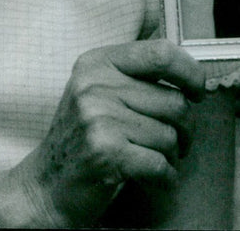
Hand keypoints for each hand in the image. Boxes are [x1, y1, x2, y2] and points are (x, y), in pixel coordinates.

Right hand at [14, 39, 204, 226]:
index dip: (190, 71)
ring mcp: (99, 118)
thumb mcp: (97, 91)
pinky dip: (166, 177)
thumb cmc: (80, 140)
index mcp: (97, 63)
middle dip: (186, 127)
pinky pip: (160, 164)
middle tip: (180, 140)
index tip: (197, 90)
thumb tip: (188, 68)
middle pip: (173, 100)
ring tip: (159, 159)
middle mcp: (95, 85)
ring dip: (173, 154)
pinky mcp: (106, 152)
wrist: (43, 187)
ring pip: (170, 134)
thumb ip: (133, 75)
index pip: (160, 53)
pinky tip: (157, 178)